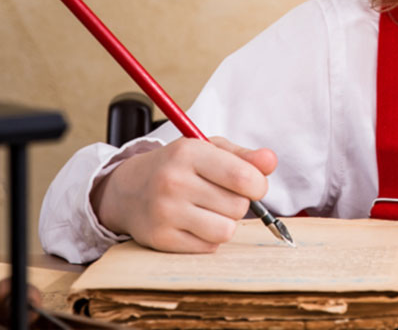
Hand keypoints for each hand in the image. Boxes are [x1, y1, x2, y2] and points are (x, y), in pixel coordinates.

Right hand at [91, 136, 276, 252]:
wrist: (126, 190)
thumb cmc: (176, 167)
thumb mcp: (207, 149)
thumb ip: (243, 156)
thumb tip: (271, 161)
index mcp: (188, 152)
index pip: (243, 177)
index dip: (258, 185)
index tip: (253, 185)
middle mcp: (174, 181)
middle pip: (238, 207)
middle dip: (237, 203)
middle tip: (220, 196)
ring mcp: (165, 212)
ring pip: (226, 231)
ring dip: (225, 223)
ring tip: (208, 211)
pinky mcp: (160, 239)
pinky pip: (208, 247)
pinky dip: (208, 239)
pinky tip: (193, 224)